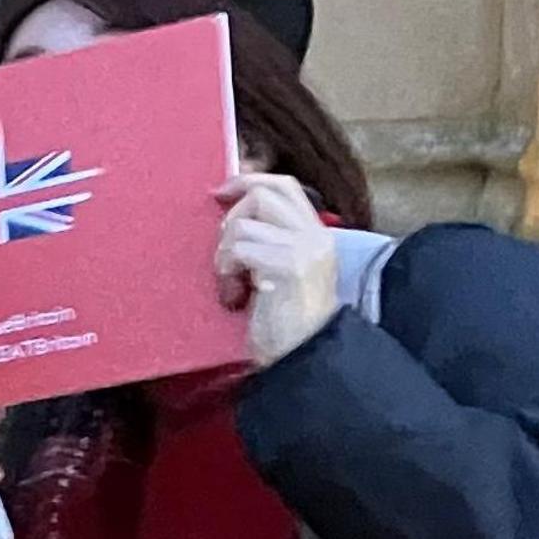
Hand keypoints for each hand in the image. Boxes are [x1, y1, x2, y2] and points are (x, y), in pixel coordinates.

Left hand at [214, 171, 340, 368]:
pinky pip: (238, 248)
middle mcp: (315, 237)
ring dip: (225, 254)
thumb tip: (233, 203)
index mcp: (317, 236)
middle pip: (262, 194)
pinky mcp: (287, 265)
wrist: (305, 358)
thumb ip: (270, 239)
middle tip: (226, 255)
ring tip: (233, 284)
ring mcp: (303, 249)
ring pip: (242, 223)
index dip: (250, 180)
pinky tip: (234, 296)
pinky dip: (226, 271)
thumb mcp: (283, 271)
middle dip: (232, 217)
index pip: (284, 186)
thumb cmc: (286, 324)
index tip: (221, 192)